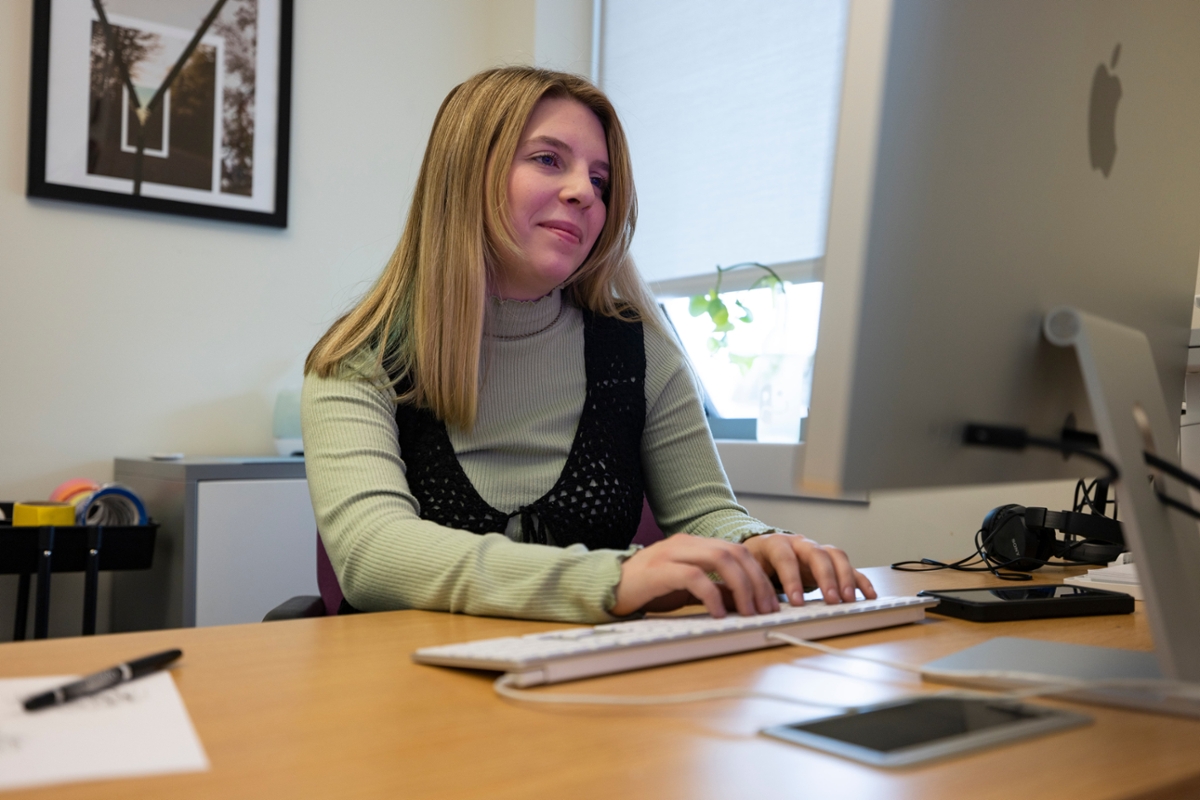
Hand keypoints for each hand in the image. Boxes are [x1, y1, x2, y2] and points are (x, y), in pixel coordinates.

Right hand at [611, 534, 779, 617]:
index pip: (739, 552)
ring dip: (741, 587)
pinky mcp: (659, 570)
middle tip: (764, 610)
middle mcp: (686, 544)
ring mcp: (672, 553)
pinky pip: (694, 577)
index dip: (760, 576)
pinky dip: (712, 595)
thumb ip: (714, 589)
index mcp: (695, 545)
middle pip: (735, 553)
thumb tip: (744, 601)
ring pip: (721, 559)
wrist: (607, 587)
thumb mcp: (687, 589)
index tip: (770, 602)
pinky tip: (719, 613)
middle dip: (756, 582)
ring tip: (748, 612)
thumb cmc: (647, 589)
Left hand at [742, 533, 875, 605]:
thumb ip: (752, 583)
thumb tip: (752, 604)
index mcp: (776, 544)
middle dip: (826, 577)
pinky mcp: (829, 561)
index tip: (796, 601)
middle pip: (817, 554)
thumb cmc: (755, 561)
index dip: (792, 579)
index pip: (785, 558)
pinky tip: (868, 595)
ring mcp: (817, 550)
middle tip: (832, 600)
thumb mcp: (748, 569)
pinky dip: (860, 580)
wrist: (761, 548)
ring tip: (848, 600)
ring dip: (845, 578)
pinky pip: (849, 567)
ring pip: (836, 556)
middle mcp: (799, 544)